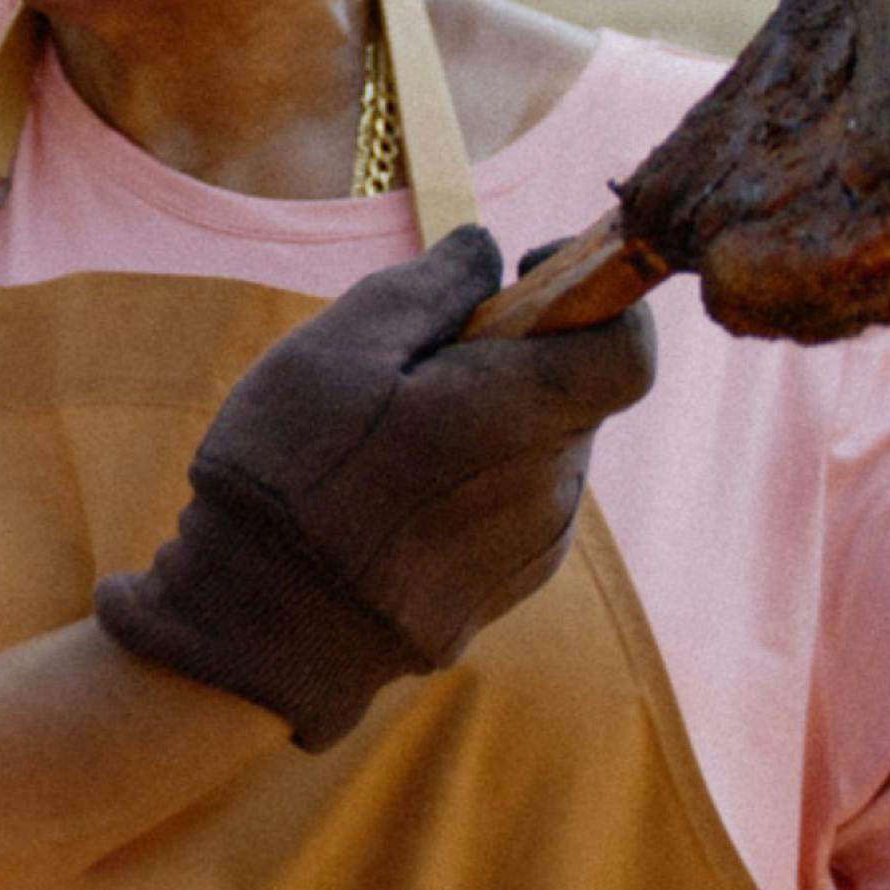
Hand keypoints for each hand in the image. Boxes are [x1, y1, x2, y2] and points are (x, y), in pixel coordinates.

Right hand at [93, 224, 656, 750]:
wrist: (258, 638)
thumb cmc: (290, 480)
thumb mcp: (337, 350)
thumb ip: (429, 286)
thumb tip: (488, 252)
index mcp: (521, 416)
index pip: (630, 342)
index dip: (595, 292)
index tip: (524, 275)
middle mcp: (550, 487)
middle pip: (578, 389)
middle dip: (518, 357)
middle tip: (419, 362)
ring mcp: (535, 547)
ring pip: (544, 447)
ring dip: (494, 421)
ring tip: (391, 438)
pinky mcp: (507, 589)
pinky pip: (519, 503)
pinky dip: (478, 479)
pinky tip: (395, 496)